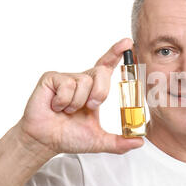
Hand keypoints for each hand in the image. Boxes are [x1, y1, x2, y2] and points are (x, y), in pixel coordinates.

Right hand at [16, 38, 143, 160]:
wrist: (45, 141)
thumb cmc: (69, 137)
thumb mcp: (98, 140)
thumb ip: (119, 142)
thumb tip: (140, 142)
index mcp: (94, 89)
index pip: (107, 66)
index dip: (117, 53)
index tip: (128, 43)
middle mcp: (82, 80)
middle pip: (101, 72)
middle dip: (100, 92)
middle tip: (89, 108)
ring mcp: (66, 78)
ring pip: (84, 82)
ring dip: (77, 103)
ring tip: (66, 110)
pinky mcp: (51, 78)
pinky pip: (67, 85)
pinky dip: (63, 101)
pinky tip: (55, 106)